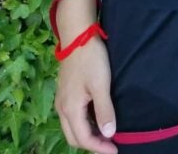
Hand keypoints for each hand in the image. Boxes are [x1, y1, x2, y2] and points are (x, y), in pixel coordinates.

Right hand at [55, 38, 117, 153]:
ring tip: (105, 134)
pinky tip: (95, 118)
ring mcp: (61, 100)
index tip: (115, 150)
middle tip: (110, 145)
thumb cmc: (91, 59)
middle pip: (74, 137)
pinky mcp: (64, 92)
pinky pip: (71, 117)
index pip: (83, 139)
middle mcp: (62, 108)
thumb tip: (108, 135)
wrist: (77, 35)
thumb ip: (104, 110)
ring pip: (71, 127)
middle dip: (91, 145)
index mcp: (70, 109)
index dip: (99, 148)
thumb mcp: (101, 85)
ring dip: (87, 135)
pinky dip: (83, 124)